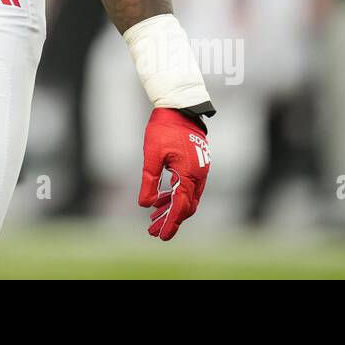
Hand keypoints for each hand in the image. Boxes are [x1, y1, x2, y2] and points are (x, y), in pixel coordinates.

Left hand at [138, 107, 209, 240]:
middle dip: (170, 220)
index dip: (171, 223)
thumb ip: (150, 180)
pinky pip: (187, 188)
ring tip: (152, 219)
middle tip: (153, 232)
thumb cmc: (164, 129)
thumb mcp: (152, 154)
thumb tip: (146, 205)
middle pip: (185, 206)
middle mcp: (198, 176)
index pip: (181, 207)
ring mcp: (199, 171)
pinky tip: (160, 201)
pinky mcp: (195, 166)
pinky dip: (174, 196)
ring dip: (171, 209)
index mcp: (188, 174)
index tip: (160, 236)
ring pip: (186, 198)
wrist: (179, 108)